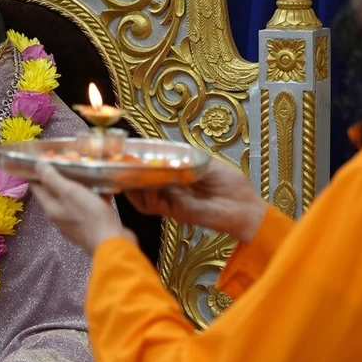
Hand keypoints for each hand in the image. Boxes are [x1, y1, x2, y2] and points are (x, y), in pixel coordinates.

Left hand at [29, 162, 134, 252]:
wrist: (112, 243)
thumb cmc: (90, 216)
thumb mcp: (70, 192)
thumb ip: (52, 178)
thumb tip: (36, 165)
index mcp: (51, 207)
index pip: (36, 185)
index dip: (38, 169)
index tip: (46, 155)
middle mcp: (59, 215)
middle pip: (55, 190)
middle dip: (61, 173)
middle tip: (71, 158)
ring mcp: (74, 221)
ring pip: (72, 196)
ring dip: (79, 183)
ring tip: (88, 168)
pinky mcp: (90, 224)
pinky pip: (87, 204)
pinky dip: (93, 194)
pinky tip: (103, 186)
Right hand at [126, 158, 266, 243]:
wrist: (243, 206)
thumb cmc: (230, 184)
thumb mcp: (206, 162)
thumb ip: (185, 157)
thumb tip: (165, 150)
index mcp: (176, 177)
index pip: (150, 170)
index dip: (137, 163)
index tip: (127, 152)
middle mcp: (170, 190)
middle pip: (140, 185)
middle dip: (127, 175)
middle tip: (118, 163)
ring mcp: (171, 202)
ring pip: (141, 198)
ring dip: (133, 186)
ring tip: (129, 172)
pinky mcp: (175, 212)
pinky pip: (154, 205)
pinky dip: (148, 194)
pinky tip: (148, 182)